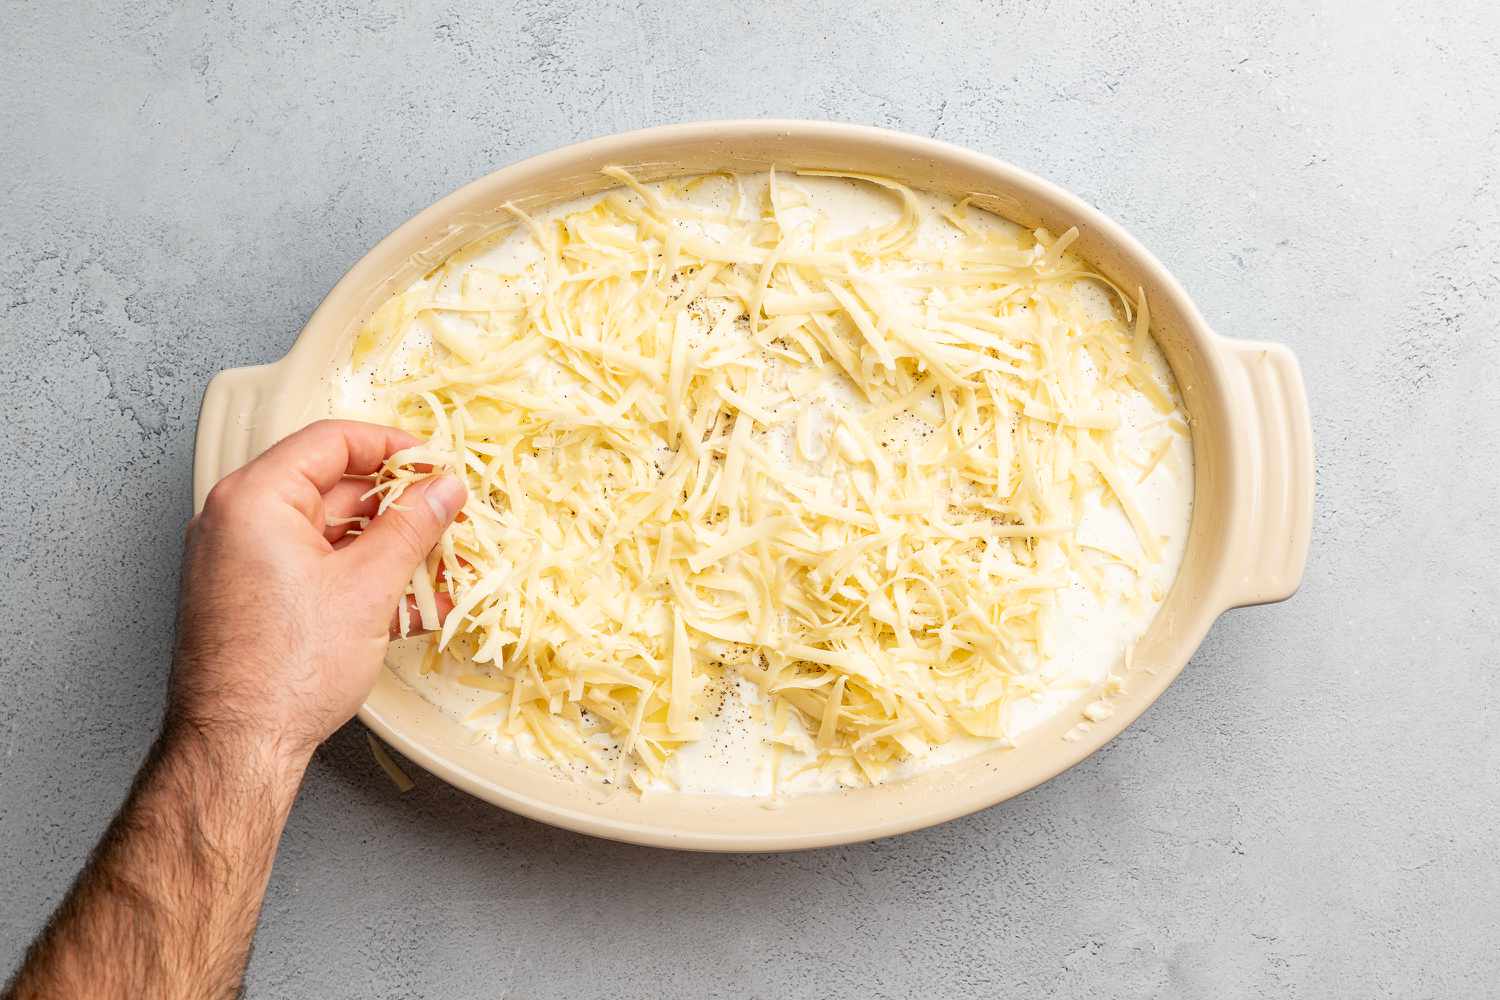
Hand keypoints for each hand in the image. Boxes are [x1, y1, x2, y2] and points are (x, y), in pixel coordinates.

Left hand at [168, 419, 465, 764]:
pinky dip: (358, 575)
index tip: (436, 466)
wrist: (238, 746)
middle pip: (332, 485)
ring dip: (385, 545)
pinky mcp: (251, 597)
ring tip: (437, 568)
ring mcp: (239, 560)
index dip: (394, 447)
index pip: (332, 441)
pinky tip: (405, 603)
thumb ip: (412, 525)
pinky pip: (313, 567)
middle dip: (396, 505)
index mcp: (254, 498)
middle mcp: (236, 520)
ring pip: (328, 531)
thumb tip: (444, 488)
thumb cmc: (287, 669)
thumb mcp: (370, 586)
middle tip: (446, 518)